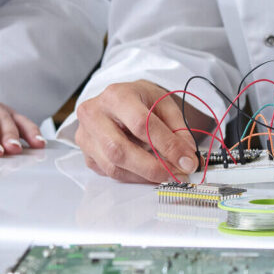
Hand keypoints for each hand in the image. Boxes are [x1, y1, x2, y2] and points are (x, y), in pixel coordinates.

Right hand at [71, 79, 214, 183]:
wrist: (116, 100)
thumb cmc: (140, 100)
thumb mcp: (163, 103)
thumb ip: (177, 130)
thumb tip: (188, 159)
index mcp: (116, 95)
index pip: (141, 124)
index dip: (167, 145)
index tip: (187, 161)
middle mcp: (94, 114)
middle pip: (120, 149)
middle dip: (153, 167)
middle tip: (177, 175)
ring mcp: (85, 136)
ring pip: (113, 166)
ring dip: (144, 176)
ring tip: (166, 175)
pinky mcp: (86, 153)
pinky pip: (109, 173)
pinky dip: (133, 177)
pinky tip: (148, 174)